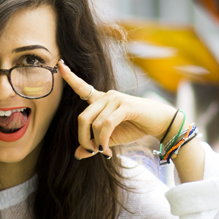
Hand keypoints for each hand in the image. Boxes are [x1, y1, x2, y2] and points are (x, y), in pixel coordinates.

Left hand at [58, 60, 177, 159]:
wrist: (159, 124)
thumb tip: (78, 154)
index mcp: (101, 100)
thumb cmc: (134, 128)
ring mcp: (116, 99)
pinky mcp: (125, 106)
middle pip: (83, 117)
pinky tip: (107, 150)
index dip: (70, 77)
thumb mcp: (110, 139)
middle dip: (83, 138)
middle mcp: (107, 96)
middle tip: (92, 151)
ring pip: (95, 124)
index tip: (59, 64)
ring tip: (104, 152)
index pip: (82, 87)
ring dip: (97, 143)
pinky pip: (106, 124)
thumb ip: (94, 144)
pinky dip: (104, 140)